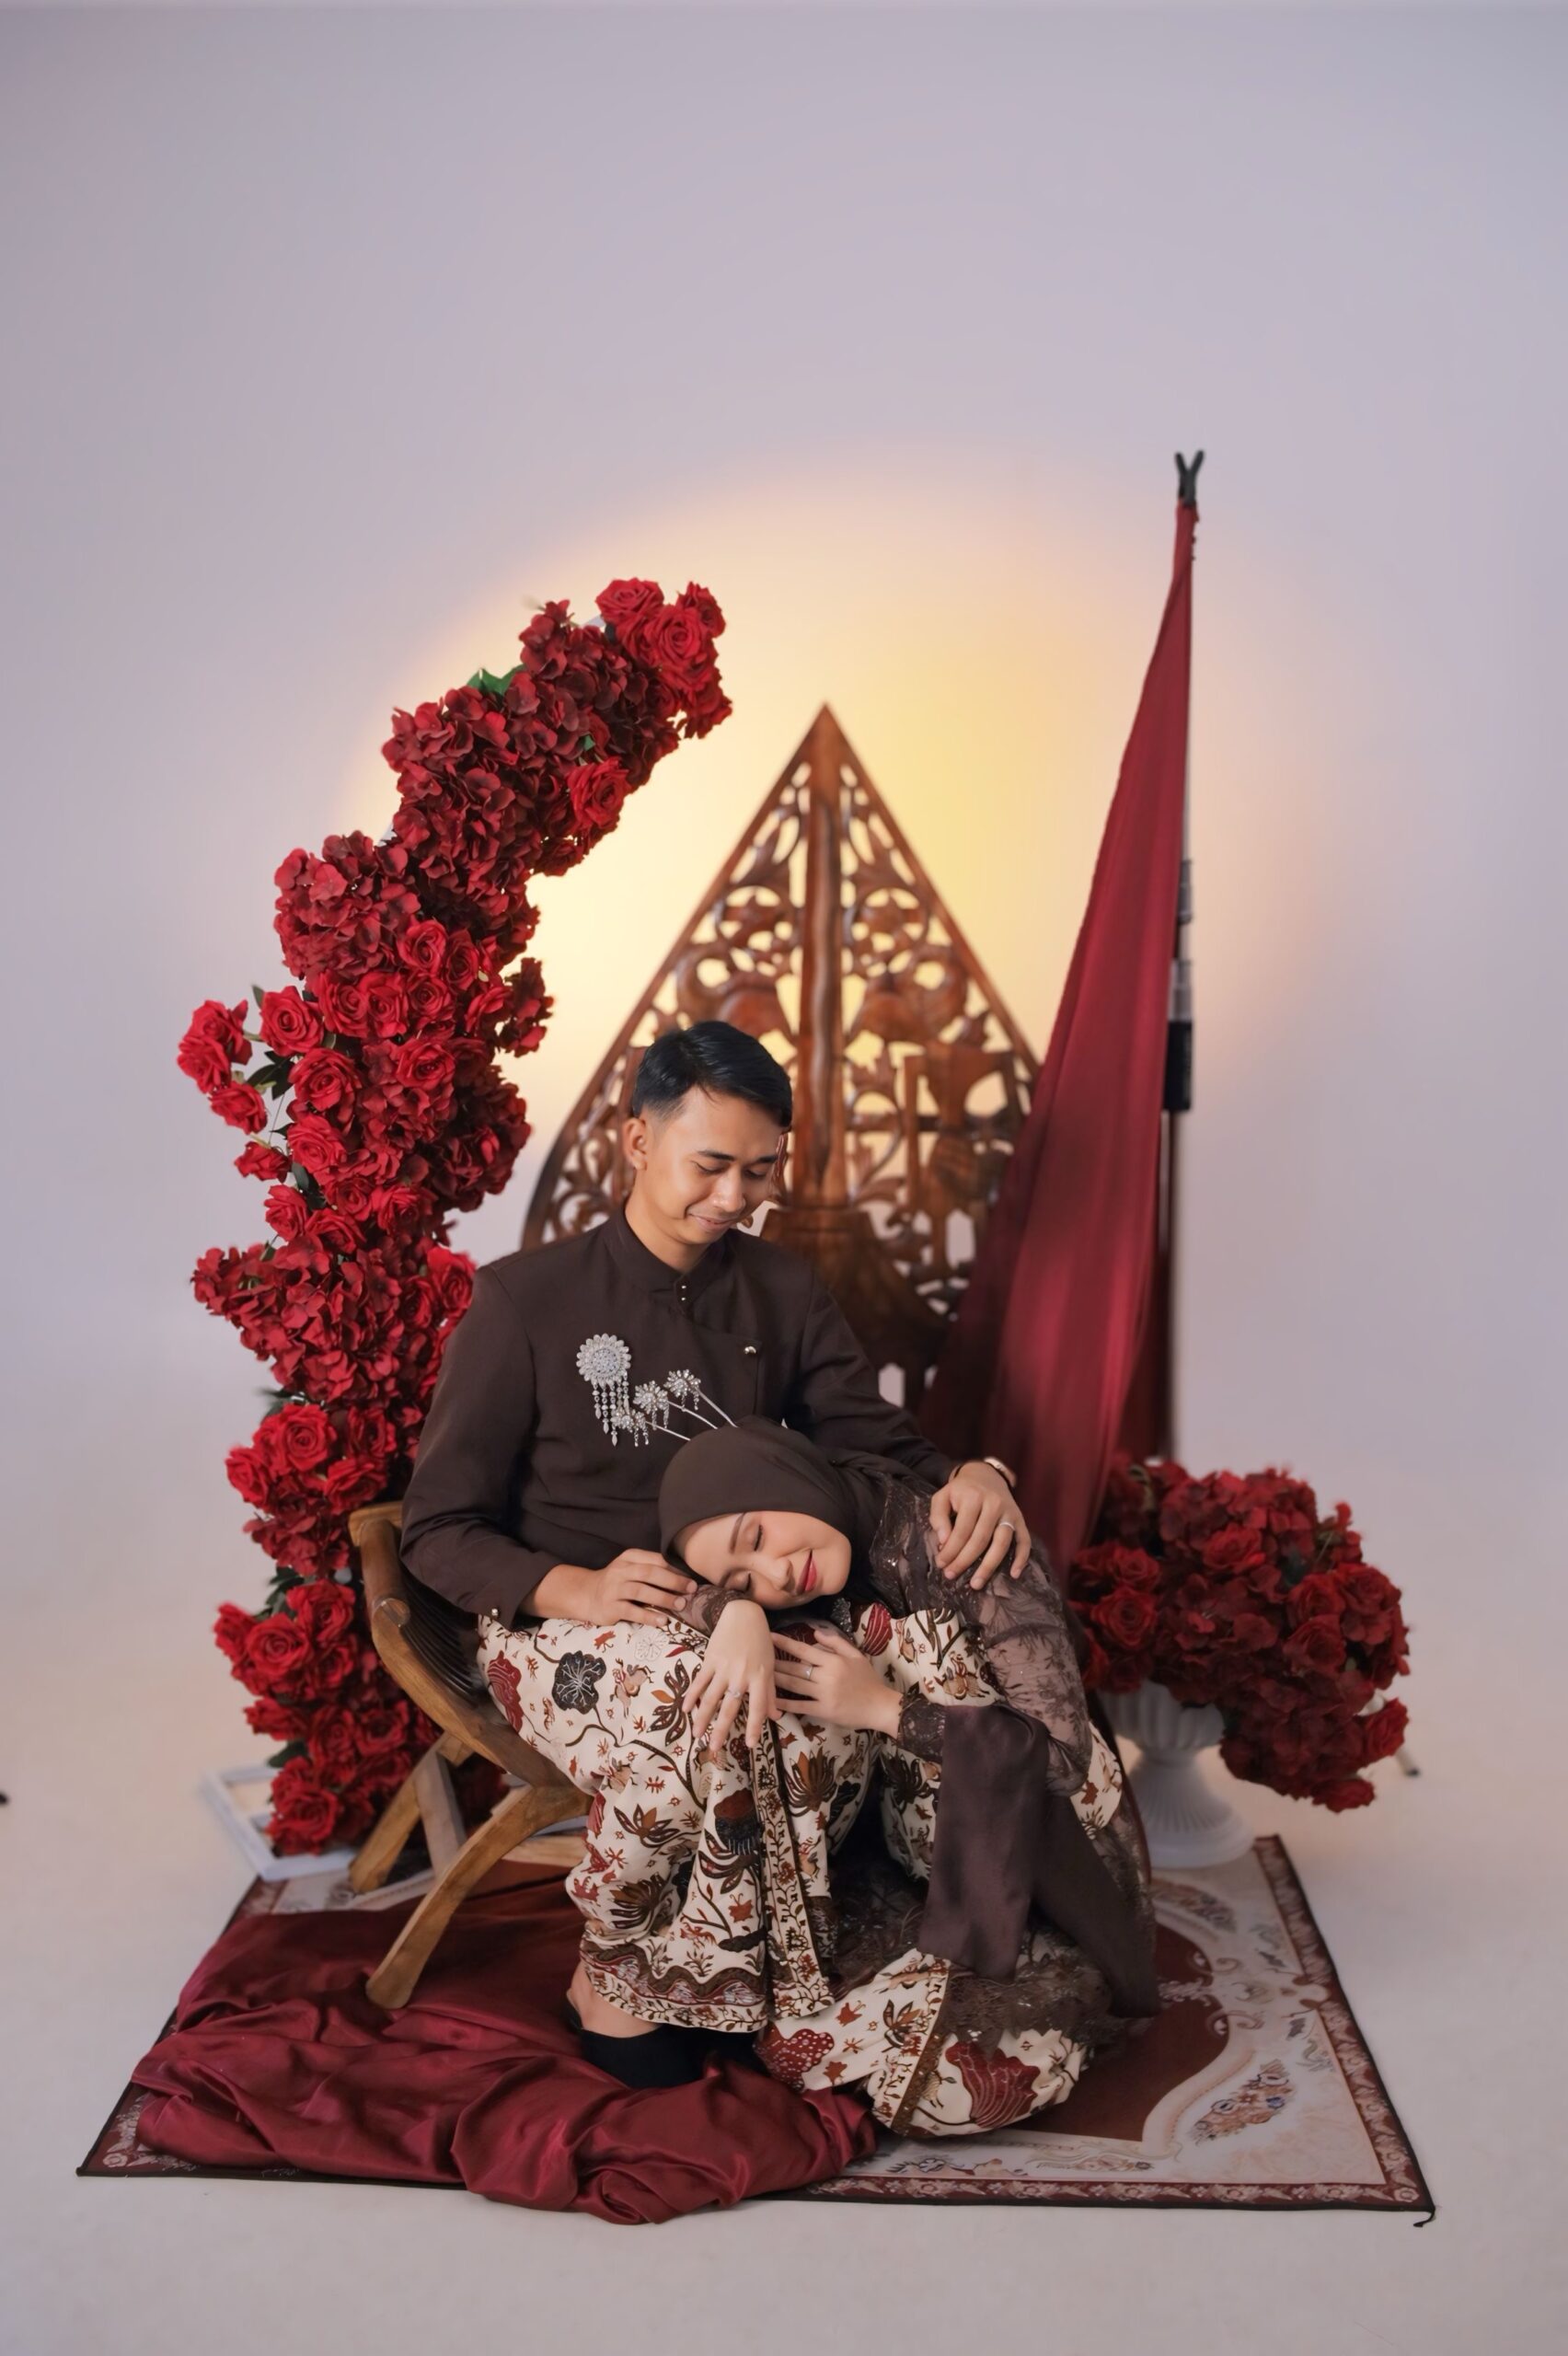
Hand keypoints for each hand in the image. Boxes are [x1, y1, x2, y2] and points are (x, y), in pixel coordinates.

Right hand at [530, 1550, 697, 1626]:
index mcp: (629, 1558)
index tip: (692, 1576)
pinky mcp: (610, 1607)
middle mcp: (621, 1571)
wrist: (587, 1595)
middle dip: (673, 1581)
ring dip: (663, 1598)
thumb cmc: (617, 1582)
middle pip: (649, 1573)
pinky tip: (662, 1621)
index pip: (655, 1559)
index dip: (675, 1568)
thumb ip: (652, 1569)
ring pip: (641, 1591)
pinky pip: (632, 1611)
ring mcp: (614, 1589)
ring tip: (681, 1605)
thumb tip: (685, 1577)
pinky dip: (649, 1616)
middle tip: (691, 1589)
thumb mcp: (631, 1569)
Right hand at [687, 1600, 776, 1752]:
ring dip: (703, 1717)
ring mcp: (724, 1667)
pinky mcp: (710, 1659)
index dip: (754, 1726)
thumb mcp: (770, 1665)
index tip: (749, 1745)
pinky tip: (685, 1709)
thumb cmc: (761, 1641)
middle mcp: (742, 1674)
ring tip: (696, 1734)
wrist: (743, 1614)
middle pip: (730, 1707)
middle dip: (721, 1729)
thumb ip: (771, 1692)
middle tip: (714, 1748)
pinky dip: (692, 1695)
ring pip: (711, 1697)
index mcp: (760, 1677)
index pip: (757, 1707)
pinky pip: (700, 1681)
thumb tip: (775, 1717)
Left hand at [771, 1623, 900, 1735]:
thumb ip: (836, 1642)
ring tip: (760, 1675)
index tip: (769, 1637)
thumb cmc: (868, 1680)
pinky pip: (801, 1706)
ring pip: (795, 1685)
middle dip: (775, 1662)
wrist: (880, 1706)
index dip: (785, 1643)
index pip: (804, 1649)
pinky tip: (772, 1701)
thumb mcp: (856, 1656)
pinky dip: (786, 1703)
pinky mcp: (824, 1711)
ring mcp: (824, 1694)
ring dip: (776, 1680)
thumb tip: (814, 1631)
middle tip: (757, 1657)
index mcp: (834, 1661)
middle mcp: (827, 1676)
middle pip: (795, 1667)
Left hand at [927, 1460, 1030, 1589]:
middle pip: (980, 1539)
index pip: (961, 1530)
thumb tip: (943, 1542)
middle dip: (964, 1561)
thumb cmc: (961, 1491)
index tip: (941, 1564)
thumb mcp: (942, 1496)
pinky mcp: (1020, 1519)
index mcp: (973, 1497)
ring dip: (989, 1566)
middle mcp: (994, 1504)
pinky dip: (1022, 1558)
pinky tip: (1014, 1574)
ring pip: (1001, 1543)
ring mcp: (1009, 1512)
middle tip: (952, 1575)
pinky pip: (1024, 1540)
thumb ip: (938, 1517)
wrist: (985, 1475)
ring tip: (977, 1583)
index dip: (951, 1550)